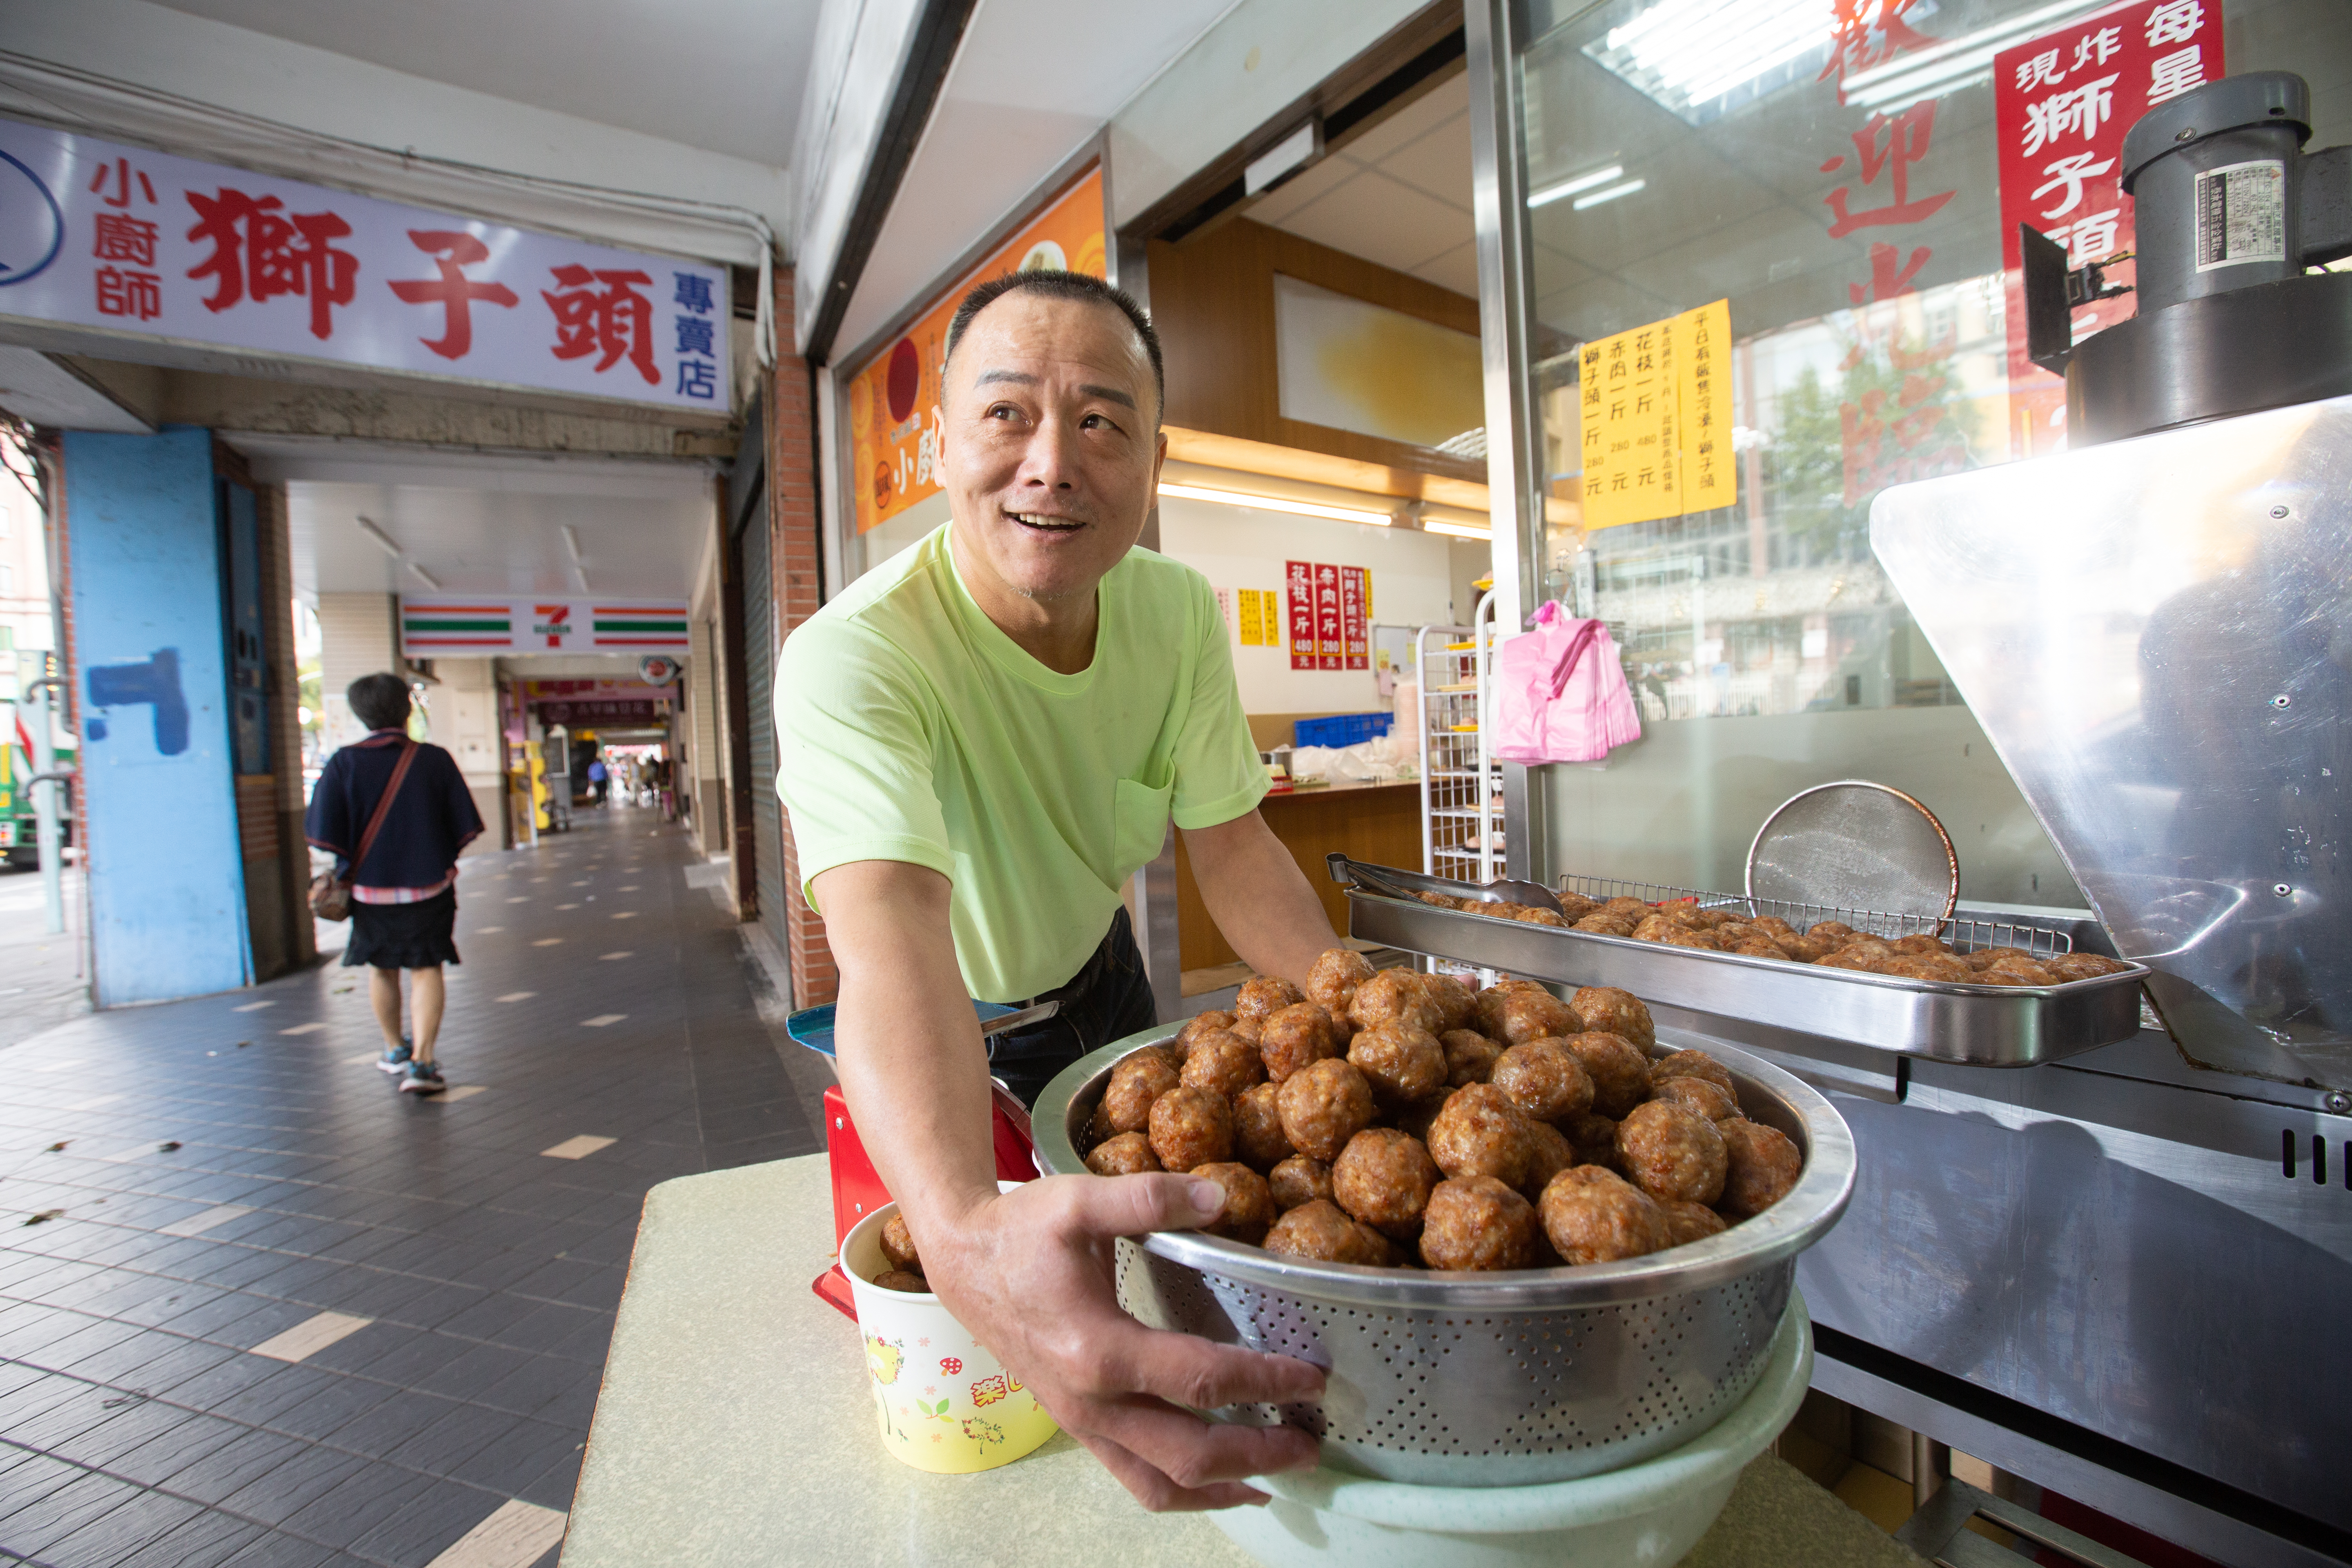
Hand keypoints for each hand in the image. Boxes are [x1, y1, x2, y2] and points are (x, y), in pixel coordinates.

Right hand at [918, 1170, 1325, 1510]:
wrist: (960, 1263)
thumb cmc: (1018, 1232)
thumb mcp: (1077, 1200)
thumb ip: (1148, 1197)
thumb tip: (1219, 1198)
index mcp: (1098, 1349)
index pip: (1201, 1379)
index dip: (1265, 1380)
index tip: (1311, 1379)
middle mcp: (1092, 1402)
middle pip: (1190, 1452)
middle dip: (1259, 1454)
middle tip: (1311, 1444)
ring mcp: (1083, 1423)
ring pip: (1160, 1485)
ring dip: (1224, 1487)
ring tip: (1275, 1477)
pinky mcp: (1078, 1427)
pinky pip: (1135, 1480)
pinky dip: (1183, 1491)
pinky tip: (1218, 1481)